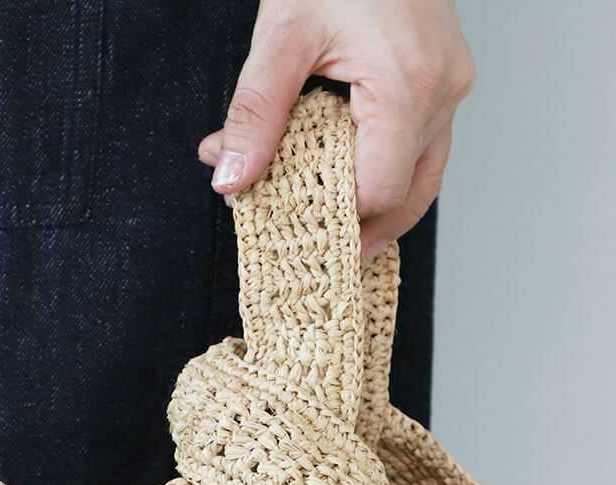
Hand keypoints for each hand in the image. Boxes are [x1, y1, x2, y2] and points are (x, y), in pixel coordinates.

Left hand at [198, 0, 474, 258]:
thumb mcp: (282, 36)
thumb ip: (255, 114)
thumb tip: (229, 178)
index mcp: (409, 86)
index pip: (377, 190)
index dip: (335, 218)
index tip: (287, 222)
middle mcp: (443, 92)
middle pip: (406, 196)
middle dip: (357, 224)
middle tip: (314, 249)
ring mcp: (454, 87)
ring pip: (425, 180)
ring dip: (380, 209)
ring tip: (336, 235)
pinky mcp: (450, 79)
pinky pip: (427, 150)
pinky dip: (393, 176)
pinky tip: (356, 189)